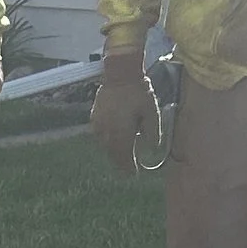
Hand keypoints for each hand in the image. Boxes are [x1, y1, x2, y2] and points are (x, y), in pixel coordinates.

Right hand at [91, 51, 161, 174]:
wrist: (119, 73)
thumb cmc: (138, 92)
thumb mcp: (152, 112)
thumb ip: (152, 133)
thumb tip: (151, 149)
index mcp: (122, 134)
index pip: (124, 158)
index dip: (129, 168)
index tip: (133, 174)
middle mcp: (107, 134)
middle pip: (113, 155)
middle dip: (121, 162)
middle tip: (127, 168)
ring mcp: (98, 126)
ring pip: (106, 146)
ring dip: (114, 151)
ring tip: (122, 152)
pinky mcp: (94, 118)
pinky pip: (101, 135)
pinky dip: (108, 139)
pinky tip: (114, 137)